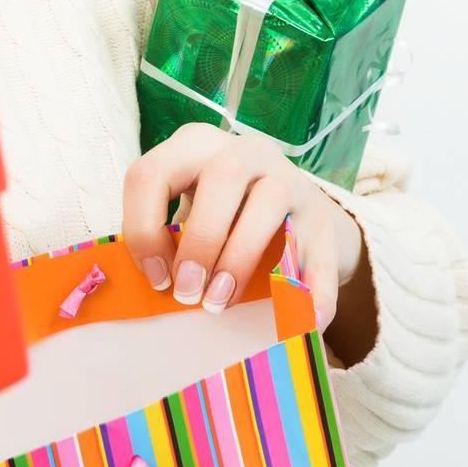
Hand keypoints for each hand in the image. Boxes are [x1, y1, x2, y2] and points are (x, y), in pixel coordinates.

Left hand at [121, 121, 366, 332]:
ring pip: (271, 200)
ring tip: (220, 301)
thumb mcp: (191, 206)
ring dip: (241, 256)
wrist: (296, 211)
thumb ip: (169, 231)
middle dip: (199, 239)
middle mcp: (244, 151)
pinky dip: (311, 290)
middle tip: (187, 291)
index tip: (155, 278)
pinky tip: (302, 321)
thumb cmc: (224, 213)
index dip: (144, 230)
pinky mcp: (323, 218)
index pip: (152, 173)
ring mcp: (290, 179)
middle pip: (222, 175)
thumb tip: (153, 282)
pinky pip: (319, 253)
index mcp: (195, 145)